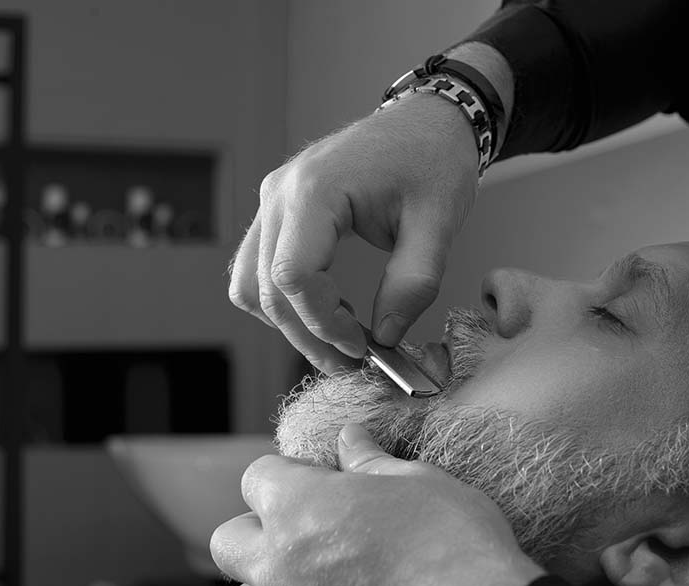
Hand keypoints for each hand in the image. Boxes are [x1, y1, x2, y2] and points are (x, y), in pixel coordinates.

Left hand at [210, 423, 544, 585]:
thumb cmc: (450, 540)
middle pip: (229, 539)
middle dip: (258, 525)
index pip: (256, 476)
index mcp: (300, 507)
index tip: (320, 477)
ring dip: (269, 574)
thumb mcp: (414, 480)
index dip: (288, 472)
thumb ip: (369, 462)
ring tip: (318, 565)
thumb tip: (351, 439)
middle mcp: (281, 561)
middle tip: (307, 521)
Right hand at [228, 94, 479, 373]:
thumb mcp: (438, 224)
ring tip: (340, 339)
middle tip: (354, 362)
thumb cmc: (434, 160)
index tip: (364, 347)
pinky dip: (283, 299)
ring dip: (289, 322)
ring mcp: (273, 199)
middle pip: (267, 288)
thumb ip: (413, 285)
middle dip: (308, 336)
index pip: (293, 275)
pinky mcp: (278, 209)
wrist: (427, 120)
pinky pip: (257, 267)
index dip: (323, 323)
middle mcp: (281, 192)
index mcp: (316, 189)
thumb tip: (385, 337)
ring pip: (250, 283)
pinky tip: (326, 309)